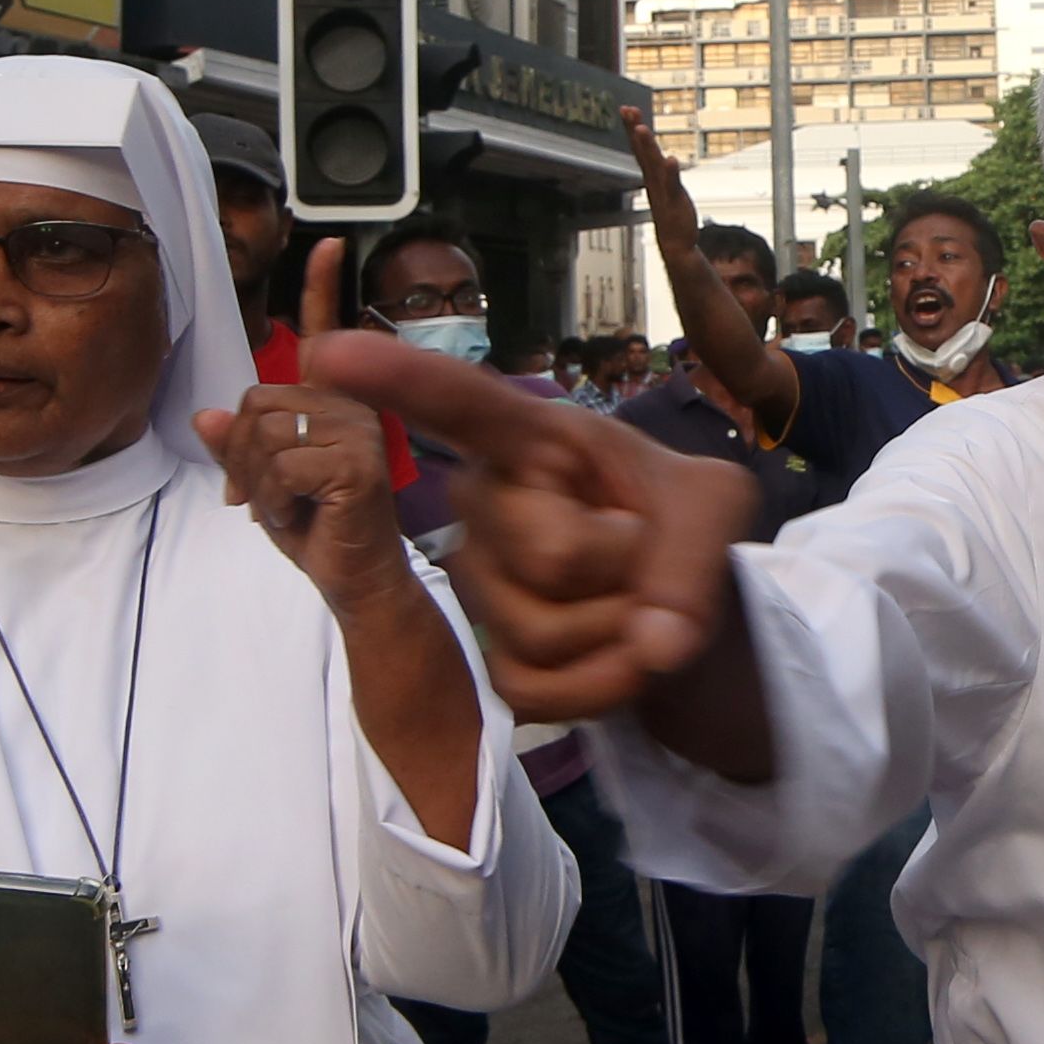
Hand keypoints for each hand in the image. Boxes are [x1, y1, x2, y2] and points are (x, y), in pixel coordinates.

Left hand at [193, 240, 411, 614]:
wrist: (357, 582)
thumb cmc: (319, 532)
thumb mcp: (265, 485)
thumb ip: (239, 448)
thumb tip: (207, 418)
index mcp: (334, 404)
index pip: (324, 336)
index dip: (322, 288)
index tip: (329, 244)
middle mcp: (353, 408)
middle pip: (258, 401)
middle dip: (245, 456)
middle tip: (268, 496)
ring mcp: (361, 433)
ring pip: (265, 433)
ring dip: (259, 482)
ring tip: (290, 507)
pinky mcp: (360, 464)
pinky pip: (283, 466)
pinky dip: (275, 500)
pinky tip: (302, 516)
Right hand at [310, 328, 760, 719]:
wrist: (682, 601)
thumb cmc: (681, 527)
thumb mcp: (716, 512)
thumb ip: (693, 561)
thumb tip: (655, 644)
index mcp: (536, 439)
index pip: (463, 406)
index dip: (398, 380)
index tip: (327, 354)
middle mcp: (486, 501)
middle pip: (552, 554)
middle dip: (628, 569)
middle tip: (645, 552)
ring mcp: (476, 578)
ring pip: (542, 630)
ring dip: (620, 633)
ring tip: (637, 606)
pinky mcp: (485, 650)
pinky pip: (531, 689)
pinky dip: (599, 688)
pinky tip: (622, 661)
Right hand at [619, 104, 705, 287]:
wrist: (676, 244)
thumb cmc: (673, 216)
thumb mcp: (667, 190)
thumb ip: (664, 173)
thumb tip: (663, 158)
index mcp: (652, 176)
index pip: (640, 148)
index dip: (633, 128)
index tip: (626, 109)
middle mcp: (654, 181)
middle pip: (642, 151)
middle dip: (635, 130)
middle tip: (627, 110)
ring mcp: (663, 191)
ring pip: (653, 165)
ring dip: (647, 148)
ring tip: (641, 130)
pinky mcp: (674, 201)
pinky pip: (672, 185)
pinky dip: (671, 173)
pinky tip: (672, 160)